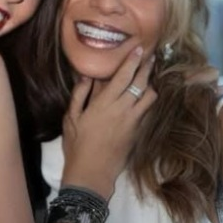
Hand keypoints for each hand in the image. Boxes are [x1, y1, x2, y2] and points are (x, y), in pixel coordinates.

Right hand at [60, 46, 157, 198]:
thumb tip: (86, 77)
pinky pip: (148, 111)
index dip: (132, 61)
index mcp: (104, 103)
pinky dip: (148, 101)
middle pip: (141, 83)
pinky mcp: (139, 132)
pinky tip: (146, 97)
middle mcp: (123, 109)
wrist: (92, 173)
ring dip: (150, 85)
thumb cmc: (77, 146)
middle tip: (151, 56)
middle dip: (147, 67)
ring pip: (150, 97)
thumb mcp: (71, 119)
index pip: (123, 77)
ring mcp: (134, 121)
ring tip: (149, 77)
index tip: (139, 49)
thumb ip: (79, 95)